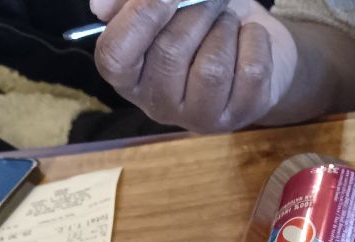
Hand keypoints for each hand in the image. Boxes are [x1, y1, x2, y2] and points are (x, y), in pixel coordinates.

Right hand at [90, 0, 280, 132]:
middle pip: (170, 52)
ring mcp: (200, 117)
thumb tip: (100, 7)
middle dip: (196, 10)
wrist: (253, 42)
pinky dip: (254, 40)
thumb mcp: (164, 1)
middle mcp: (159, 104)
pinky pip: (250, 71)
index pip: (115, 56)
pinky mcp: (241, 116)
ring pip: (212, 66)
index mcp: (130, 75)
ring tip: (227, 22)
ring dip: (225, 27)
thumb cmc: (202, 20)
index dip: (139, 16)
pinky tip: (248, 39)